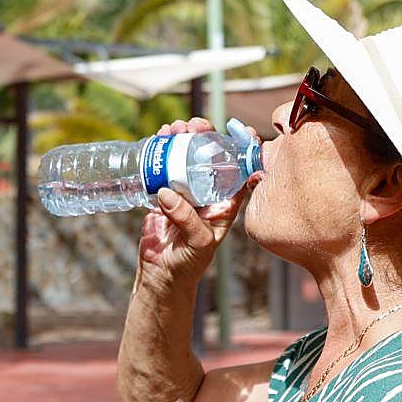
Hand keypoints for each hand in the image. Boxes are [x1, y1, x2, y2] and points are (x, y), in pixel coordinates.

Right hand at [135, 118, 253, 292]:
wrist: (161, 276)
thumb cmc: (189, 264)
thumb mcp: (198, 242)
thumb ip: (187, 219)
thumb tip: (167, 193)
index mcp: (225, 202)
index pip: (239, 170)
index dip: (243, 148)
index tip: (241, 130)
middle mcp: (207, 193)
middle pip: (208, 156)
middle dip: (203, 136)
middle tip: (193, 126)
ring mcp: (184, 191)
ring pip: (185, 157)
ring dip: (181, 139)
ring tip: (173, 128)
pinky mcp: (162, 194)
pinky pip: (163, 167)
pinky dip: (160, 151)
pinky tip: (158, 138)